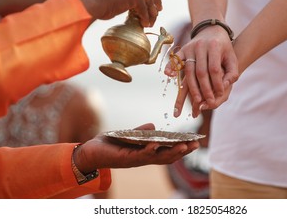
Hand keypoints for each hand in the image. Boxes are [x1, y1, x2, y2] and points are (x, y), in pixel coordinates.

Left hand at [73, 123, 199, 173]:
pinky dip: (149, 150)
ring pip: (157, 158)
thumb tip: (153, 125)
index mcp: (147, 153)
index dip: (182, 148)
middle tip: (196, 144)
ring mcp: (135, 160)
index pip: (168, 151)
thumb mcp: (129, 135)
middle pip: (168, 156)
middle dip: (183, 151)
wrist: (90, 152)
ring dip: (171, 153)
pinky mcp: (125, 159)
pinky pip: (139, 155)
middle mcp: (144, 158)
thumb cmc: (110, 144)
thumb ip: (141, 132)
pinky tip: (156, 144)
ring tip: (184, 146)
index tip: (196, 141)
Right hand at [164, 27, 237, 116]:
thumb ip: (233, 73)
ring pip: (189, 70)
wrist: (212, 30)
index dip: (217, 83)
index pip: (214, 69)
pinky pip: (176, 59)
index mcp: (215, 47)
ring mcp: (190, 47)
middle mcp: (201, 46)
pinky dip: (171, 66)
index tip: (219, 95)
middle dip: (204, 89)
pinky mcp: (183, 49)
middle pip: (200, 72)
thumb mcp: (232, 58)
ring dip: (192, 87)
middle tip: (208, 102)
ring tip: (196, 101)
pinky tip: (168, 75)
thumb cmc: (224, 48)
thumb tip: (225, 86)